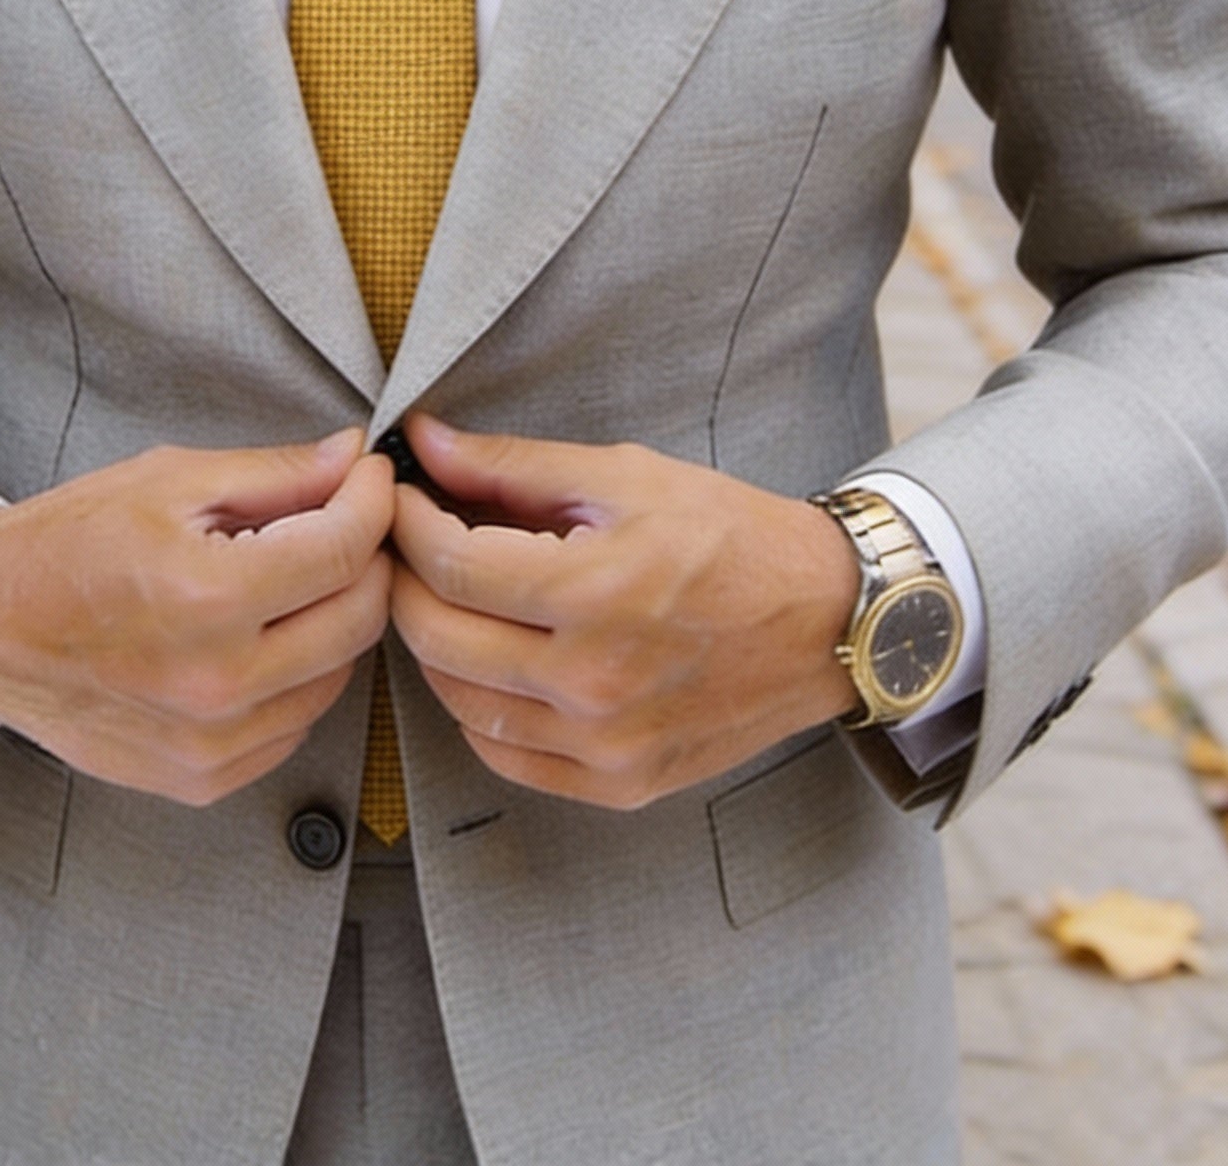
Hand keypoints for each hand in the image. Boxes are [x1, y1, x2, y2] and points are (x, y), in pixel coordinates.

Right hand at [0, 430, 394, 804]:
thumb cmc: (69, 542)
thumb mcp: (171, 481)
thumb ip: (276, 474)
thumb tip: (354, 458)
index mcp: (208, 597)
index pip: (345, 549)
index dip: (372, 501)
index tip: (369, 476)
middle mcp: (216, 683)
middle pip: (359, 617)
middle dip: (366, 557)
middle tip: (343, 519)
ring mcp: (210, 743)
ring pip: (338, 675)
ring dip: (334, 618)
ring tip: (293, 576)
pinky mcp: (201, 778)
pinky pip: (294, 724)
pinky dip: (298, 676)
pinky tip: (260, 635)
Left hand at [389, 416, 861, 809]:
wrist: (828, 620)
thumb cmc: (731, 536)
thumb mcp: (625, 476)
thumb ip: (513, 465)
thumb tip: (423, 443)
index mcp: (594, 593)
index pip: (448, 564)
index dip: (405, 522)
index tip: (399, 496)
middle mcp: (593, 682)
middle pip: (437, 637)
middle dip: (405, 580)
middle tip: (409, 543)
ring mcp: (605, 745)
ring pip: (459, 702)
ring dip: (436, 644)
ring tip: (450, 595)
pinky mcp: (619, 784)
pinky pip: (505, 754)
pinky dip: (478, 707)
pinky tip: (492, 660)